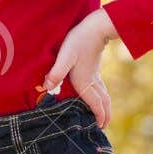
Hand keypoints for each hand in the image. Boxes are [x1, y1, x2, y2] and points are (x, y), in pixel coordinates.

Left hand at [42, 8, 116, 127]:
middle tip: (103, 127)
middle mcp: (91, 80)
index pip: (94, 102)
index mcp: (85, 81)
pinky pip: (100, 87)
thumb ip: (57, 71)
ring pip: (103, 95)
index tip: (100, 126)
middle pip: (102, 101)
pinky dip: (102, 97)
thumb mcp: (65, 56)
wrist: (96, 26)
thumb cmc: (79, 41)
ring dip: (104, 106)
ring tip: (104, 116)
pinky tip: (98, 97)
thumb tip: (48, 87)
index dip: (98, 115)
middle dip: (104, 114)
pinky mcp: (94, 68)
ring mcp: (94, 74)